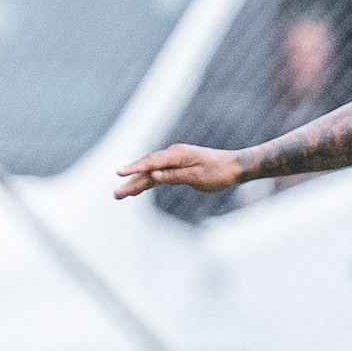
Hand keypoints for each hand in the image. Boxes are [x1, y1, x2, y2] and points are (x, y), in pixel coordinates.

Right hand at [115, 144, 243, 199]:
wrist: (236, 167)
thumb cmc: (219, 172)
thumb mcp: (198, 177)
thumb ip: (175, 176)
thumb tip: (154, 175)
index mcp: (177, 155)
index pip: (151, 162)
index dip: (134, 168)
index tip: (119, 173)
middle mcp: (173, 156)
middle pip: (147, 169)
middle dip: (130, 182)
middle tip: (116, 194)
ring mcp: (174, 162)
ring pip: (151, 174)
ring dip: (136, 184)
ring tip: (119, 195)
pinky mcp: (177, 169)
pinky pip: (158, 176)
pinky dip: (147, 183)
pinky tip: (136, 190)